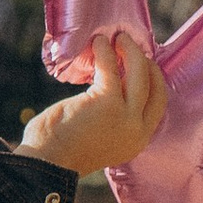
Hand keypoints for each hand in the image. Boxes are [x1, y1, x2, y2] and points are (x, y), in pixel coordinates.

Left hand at [19, 28, 169, 174]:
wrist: (45, 164)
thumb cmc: (61, 150)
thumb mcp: (99, 138)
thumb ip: (111, 120)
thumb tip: (112, 87)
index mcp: (137, 140)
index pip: (157, 104)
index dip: (154, 80)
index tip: (143, 65)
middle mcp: (137, 129)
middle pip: (153, 86)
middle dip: (145, 62)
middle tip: (130, 46)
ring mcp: (125, 115)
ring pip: (138, 73)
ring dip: (130, 51)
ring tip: (117, 38)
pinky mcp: (106, 102)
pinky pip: (110, 67)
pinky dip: (105, 52)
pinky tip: (98, 43)